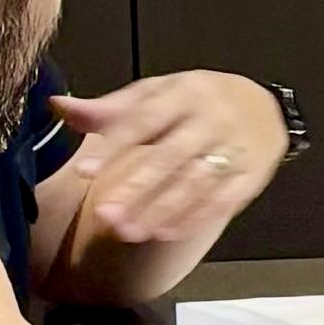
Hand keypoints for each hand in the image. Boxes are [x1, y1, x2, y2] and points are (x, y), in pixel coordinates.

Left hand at [57, 73, 289, 246]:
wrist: (264, 105)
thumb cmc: (200, 100)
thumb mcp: (159, 92)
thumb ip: (111, 107)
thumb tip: (59, 107)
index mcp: (184, 93)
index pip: (144, 120)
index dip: (113, 146)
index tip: (86, 170)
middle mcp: (212, 118)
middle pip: (171, 156)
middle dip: (137, 188)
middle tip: (106, 214)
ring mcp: (236, 147)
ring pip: (196, 182)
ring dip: (163, 210)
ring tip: (131, 231)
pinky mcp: (252, 173)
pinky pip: (223, 199)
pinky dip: (194, 218)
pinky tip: (167, 232)